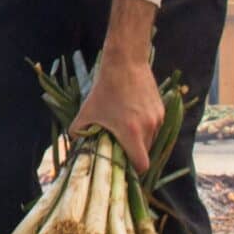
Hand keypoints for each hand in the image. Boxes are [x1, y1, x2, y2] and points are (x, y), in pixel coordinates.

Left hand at [70, 52, 164, 173]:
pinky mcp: (161, 109)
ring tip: (125, 129)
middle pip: (146, 153)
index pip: (142, 165)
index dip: (133, 170)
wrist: (125, 62)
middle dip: (134, 154)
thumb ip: (77, 131)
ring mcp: (157, 118)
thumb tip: (72, 145)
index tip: (124, 167)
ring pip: (152, 140)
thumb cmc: (104, 89)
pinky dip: (145, 127)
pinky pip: (155, 127)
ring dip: (140, 140)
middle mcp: (149, 128)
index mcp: (131, 133)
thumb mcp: (86, 111)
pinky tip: (132, 117)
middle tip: (120, 148)